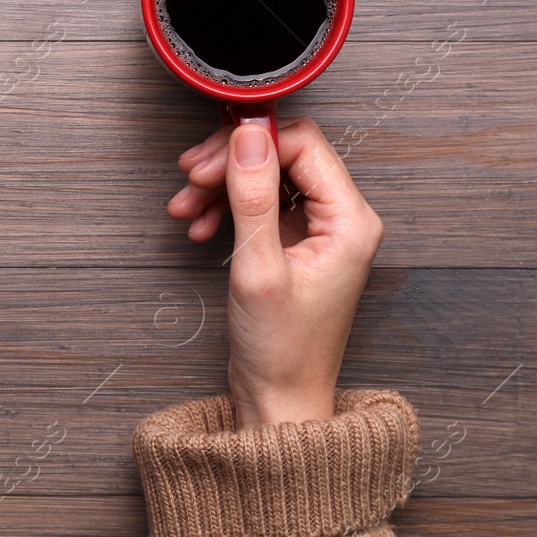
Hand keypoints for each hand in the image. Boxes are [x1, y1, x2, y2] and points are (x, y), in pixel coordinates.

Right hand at [167, 118, 383, 427]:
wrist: (281, 399)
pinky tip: (200, 225)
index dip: (251, 144)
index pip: (303, 146)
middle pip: (283, 156)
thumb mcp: (259, 269)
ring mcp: (319, 230)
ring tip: (186, 206)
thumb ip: (252, 197)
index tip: (209, 159)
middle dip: (230, 164)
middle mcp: (342, 220)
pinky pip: (261, 203)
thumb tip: (247, 137)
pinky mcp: (296, 242)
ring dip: (221, 186)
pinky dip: (226, 207)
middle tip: (191, 177)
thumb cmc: (282, 350)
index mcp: (351, 221)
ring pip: (266, 177)